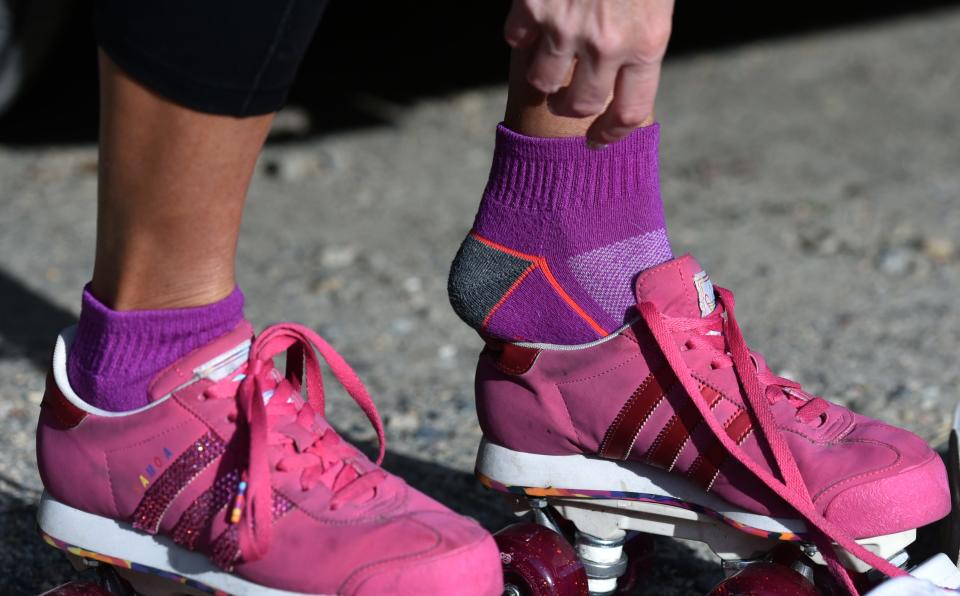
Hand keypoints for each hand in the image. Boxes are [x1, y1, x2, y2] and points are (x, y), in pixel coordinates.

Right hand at [505, 0, 673, 144]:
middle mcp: (606, 43)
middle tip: (562, 99)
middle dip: (569, 105)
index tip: (596, 141)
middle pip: (579, 105)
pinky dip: (522, 32)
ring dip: (543, 73)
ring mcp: (565, 26)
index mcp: (647, 41)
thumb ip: (641, 38)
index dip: (610, 134)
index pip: (628, 113)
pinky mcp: (532, 6)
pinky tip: (535, 17)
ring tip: (548, 56)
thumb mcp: (656, 3)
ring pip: (542, 80)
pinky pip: (517, 38)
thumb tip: (624, 74)